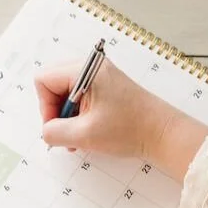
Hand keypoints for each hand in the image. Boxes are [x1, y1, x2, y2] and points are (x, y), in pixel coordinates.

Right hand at [36, 58, 167, 159]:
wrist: (163, 134)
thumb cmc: (130, 130)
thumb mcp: (85, 135)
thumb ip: (55, 132)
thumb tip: (45, 132)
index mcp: (85, 70)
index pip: (44, 80)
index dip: (46, 107)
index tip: (58, 128)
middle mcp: (92, 68)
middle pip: (54, 86)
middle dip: (57, 113)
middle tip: (68, 136)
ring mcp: (102, 77)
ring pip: (68, 94)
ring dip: (69, 118)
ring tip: (80, 139)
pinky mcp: (109, 88)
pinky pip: (83, 99)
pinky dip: (81, 116)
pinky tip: (89, 133)